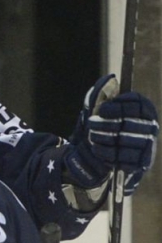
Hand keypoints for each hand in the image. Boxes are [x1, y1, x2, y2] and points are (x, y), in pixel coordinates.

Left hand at [64, 74, 158, 196]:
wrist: (99, 160)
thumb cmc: (103, 129)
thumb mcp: (100, 109)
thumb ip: (103, 92)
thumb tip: (111, 78)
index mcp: (145, 110)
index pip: (137, 103)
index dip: (119, 106)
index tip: (102, 110)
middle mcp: (151, 126)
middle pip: (130, 122)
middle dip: (107, 124)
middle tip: (91, 124)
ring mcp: (148, 146)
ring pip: (125, 140)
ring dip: (104, 138)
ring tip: (91, 137)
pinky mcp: (142, 163)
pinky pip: (124, 157)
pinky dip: (107, 153)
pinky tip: (96, 149)